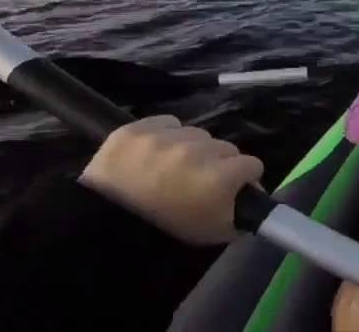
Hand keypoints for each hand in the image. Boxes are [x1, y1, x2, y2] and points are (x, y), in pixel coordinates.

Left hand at [79, 116, 263, 244]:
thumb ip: (241, 214)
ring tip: (174, 168)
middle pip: (225, 148)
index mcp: (220, 179)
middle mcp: (197, 151)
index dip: (244, 180)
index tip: (233, 189)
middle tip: (200, 182)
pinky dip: (166, 136)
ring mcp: (165, 137)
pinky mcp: (138, 128)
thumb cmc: (165, 235)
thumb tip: (253, 195)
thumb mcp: (214, 235)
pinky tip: (156, 154)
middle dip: (218, 164)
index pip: (252, 165)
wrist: (105, 228)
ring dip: (193, 148)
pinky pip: (167, 123)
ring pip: (197, 134)